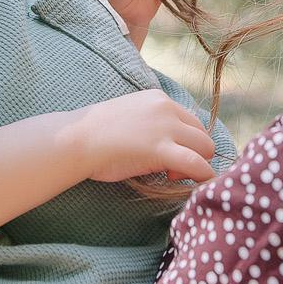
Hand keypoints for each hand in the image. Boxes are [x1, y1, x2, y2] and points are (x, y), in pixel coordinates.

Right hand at [64, 89, 215, 185]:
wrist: (76, 139)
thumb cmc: (94, 134)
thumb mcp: (130, 117)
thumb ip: (151, 124)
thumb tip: (168, 143)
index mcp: (159, 99)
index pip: (191, 121)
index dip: (186, 142)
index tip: (170, 155)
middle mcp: (166, 108)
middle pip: (202, 134)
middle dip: (195, 153)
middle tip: (172, 169)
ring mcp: (165, 127)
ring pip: (205, 148)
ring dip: (197, 165)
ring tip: (173, 175)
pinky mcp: (160, 149)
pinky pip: (197, 164)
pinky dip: (204, 176)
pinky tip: (195, 184)